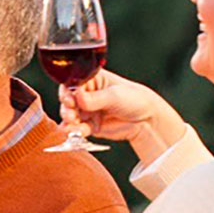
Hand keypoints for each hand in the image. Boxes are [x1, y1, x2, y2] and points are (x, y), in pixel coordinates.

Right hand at [58, 70, 188, 160]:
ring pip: (70, 116)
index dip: (67, 92)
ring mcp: (87, 110)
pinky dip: (75, 131)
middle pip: (68, 101)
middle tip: (71, 115)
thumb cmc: (133, 99)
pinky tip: (75, 133)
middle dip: (67, 109)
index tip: (69, 100)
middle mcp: (86, 94)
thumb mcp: (114, 96)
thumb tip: (77, 97)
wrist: (146, 119)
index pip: (72, 83)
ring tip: (72, 126)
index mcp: (91, 79)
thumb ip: (95, 98)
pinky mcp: (89, 125)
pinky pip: (77, 128)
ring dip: (69, 122)